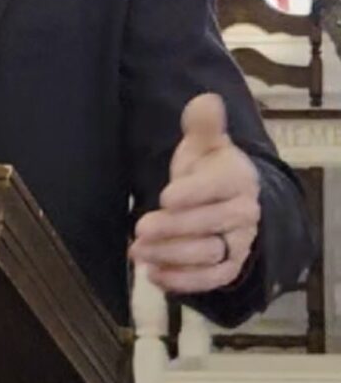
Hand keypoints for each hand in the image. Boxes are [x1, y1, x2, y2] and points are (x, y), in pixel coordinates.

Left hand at [129, 93, 260, 293]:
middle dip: (172, 229)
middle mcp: (243, 213)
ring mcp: (238, 243)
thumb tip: (205, 100)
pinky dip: (183, 281)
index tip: (165, 196)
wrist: (228, 198)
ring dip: (171, 256)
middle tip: (139, 228)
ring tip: (138, 252)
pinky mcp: (229, 266)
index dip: (192, 193)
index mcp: (237, 178)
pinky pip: (210, 279)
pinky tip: (154, 277)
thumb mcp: (204, 143)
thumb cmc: (209, 167)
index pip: (216, 187)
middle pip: (209, 225)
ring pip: (207, 255)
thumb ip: (202, 125)